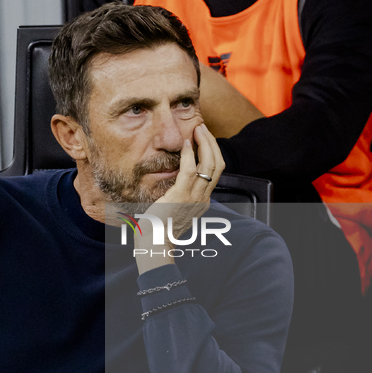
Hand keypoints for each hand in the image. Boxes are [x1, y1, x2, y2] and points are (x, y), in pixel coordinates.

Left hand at [134, 123, 224, 273]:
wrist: (153, 244)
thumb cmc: (158, 229)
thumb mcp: (174, 212)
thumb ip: (178, 199)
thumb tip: (172, 187)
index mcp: (202, 203)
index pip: (215, 173)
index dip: (212, 153)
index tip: (204, 140)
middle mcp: (203, 199)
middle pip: (218, 165)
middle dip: (212, 143)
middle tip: (203, 128)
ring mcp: (194, 198)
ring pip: (210, 164)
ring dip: (205, 143)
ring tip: (198, 129)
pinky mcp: (180, 196)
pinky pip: (190, 170)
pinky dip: (189, 154)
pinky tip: (184, 143)